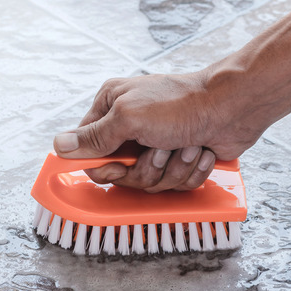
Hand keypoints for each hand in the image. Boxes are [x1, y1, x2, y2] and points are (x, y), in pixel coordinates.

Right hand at [52, 72, 260, 191]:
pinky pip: (175, 186)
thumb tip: (59, 146)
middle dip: (146, 169)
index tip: (115, 167)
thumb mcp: (128, 118)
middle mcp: (132, 127)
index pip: (89, 151)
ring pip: (150, 183)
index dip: (104, 167)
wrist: (232, 109)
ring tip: (185, 146)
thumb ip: (93, 137)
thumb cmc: (181, 105)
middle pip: (122, 174)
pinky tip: (199, 151)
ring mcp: (156, 145)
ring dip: (172, 169)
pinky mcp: (180, 161)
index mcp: (112, 109)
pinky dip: (190, 171)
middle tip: (160, 150)